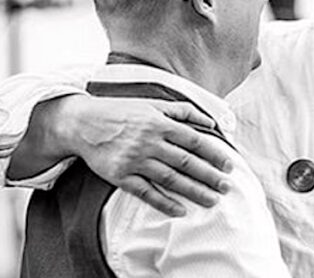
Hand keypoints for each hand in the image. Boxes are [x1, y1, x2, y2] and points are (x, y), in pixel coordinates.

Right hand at [45, 94, 233, 215]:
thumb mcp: (153, 104)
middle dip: (209, 176)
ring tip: (211, 200)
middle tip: (227, 187)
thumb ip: (183, 111)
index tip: (229, 165)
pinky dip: (164, 202)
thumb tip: (211, 123)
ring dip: (193, 191)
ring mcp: (135, 160)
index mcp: (160, 123)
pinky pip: (146, 192)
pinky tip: (180, 210)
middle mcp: (149, 142)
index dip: (214, 154)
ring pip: (170, 179)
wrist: (83, 123)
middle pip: (186, 162)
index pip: (194, 140)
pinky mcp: (120, 176)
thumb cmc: (123, 112)